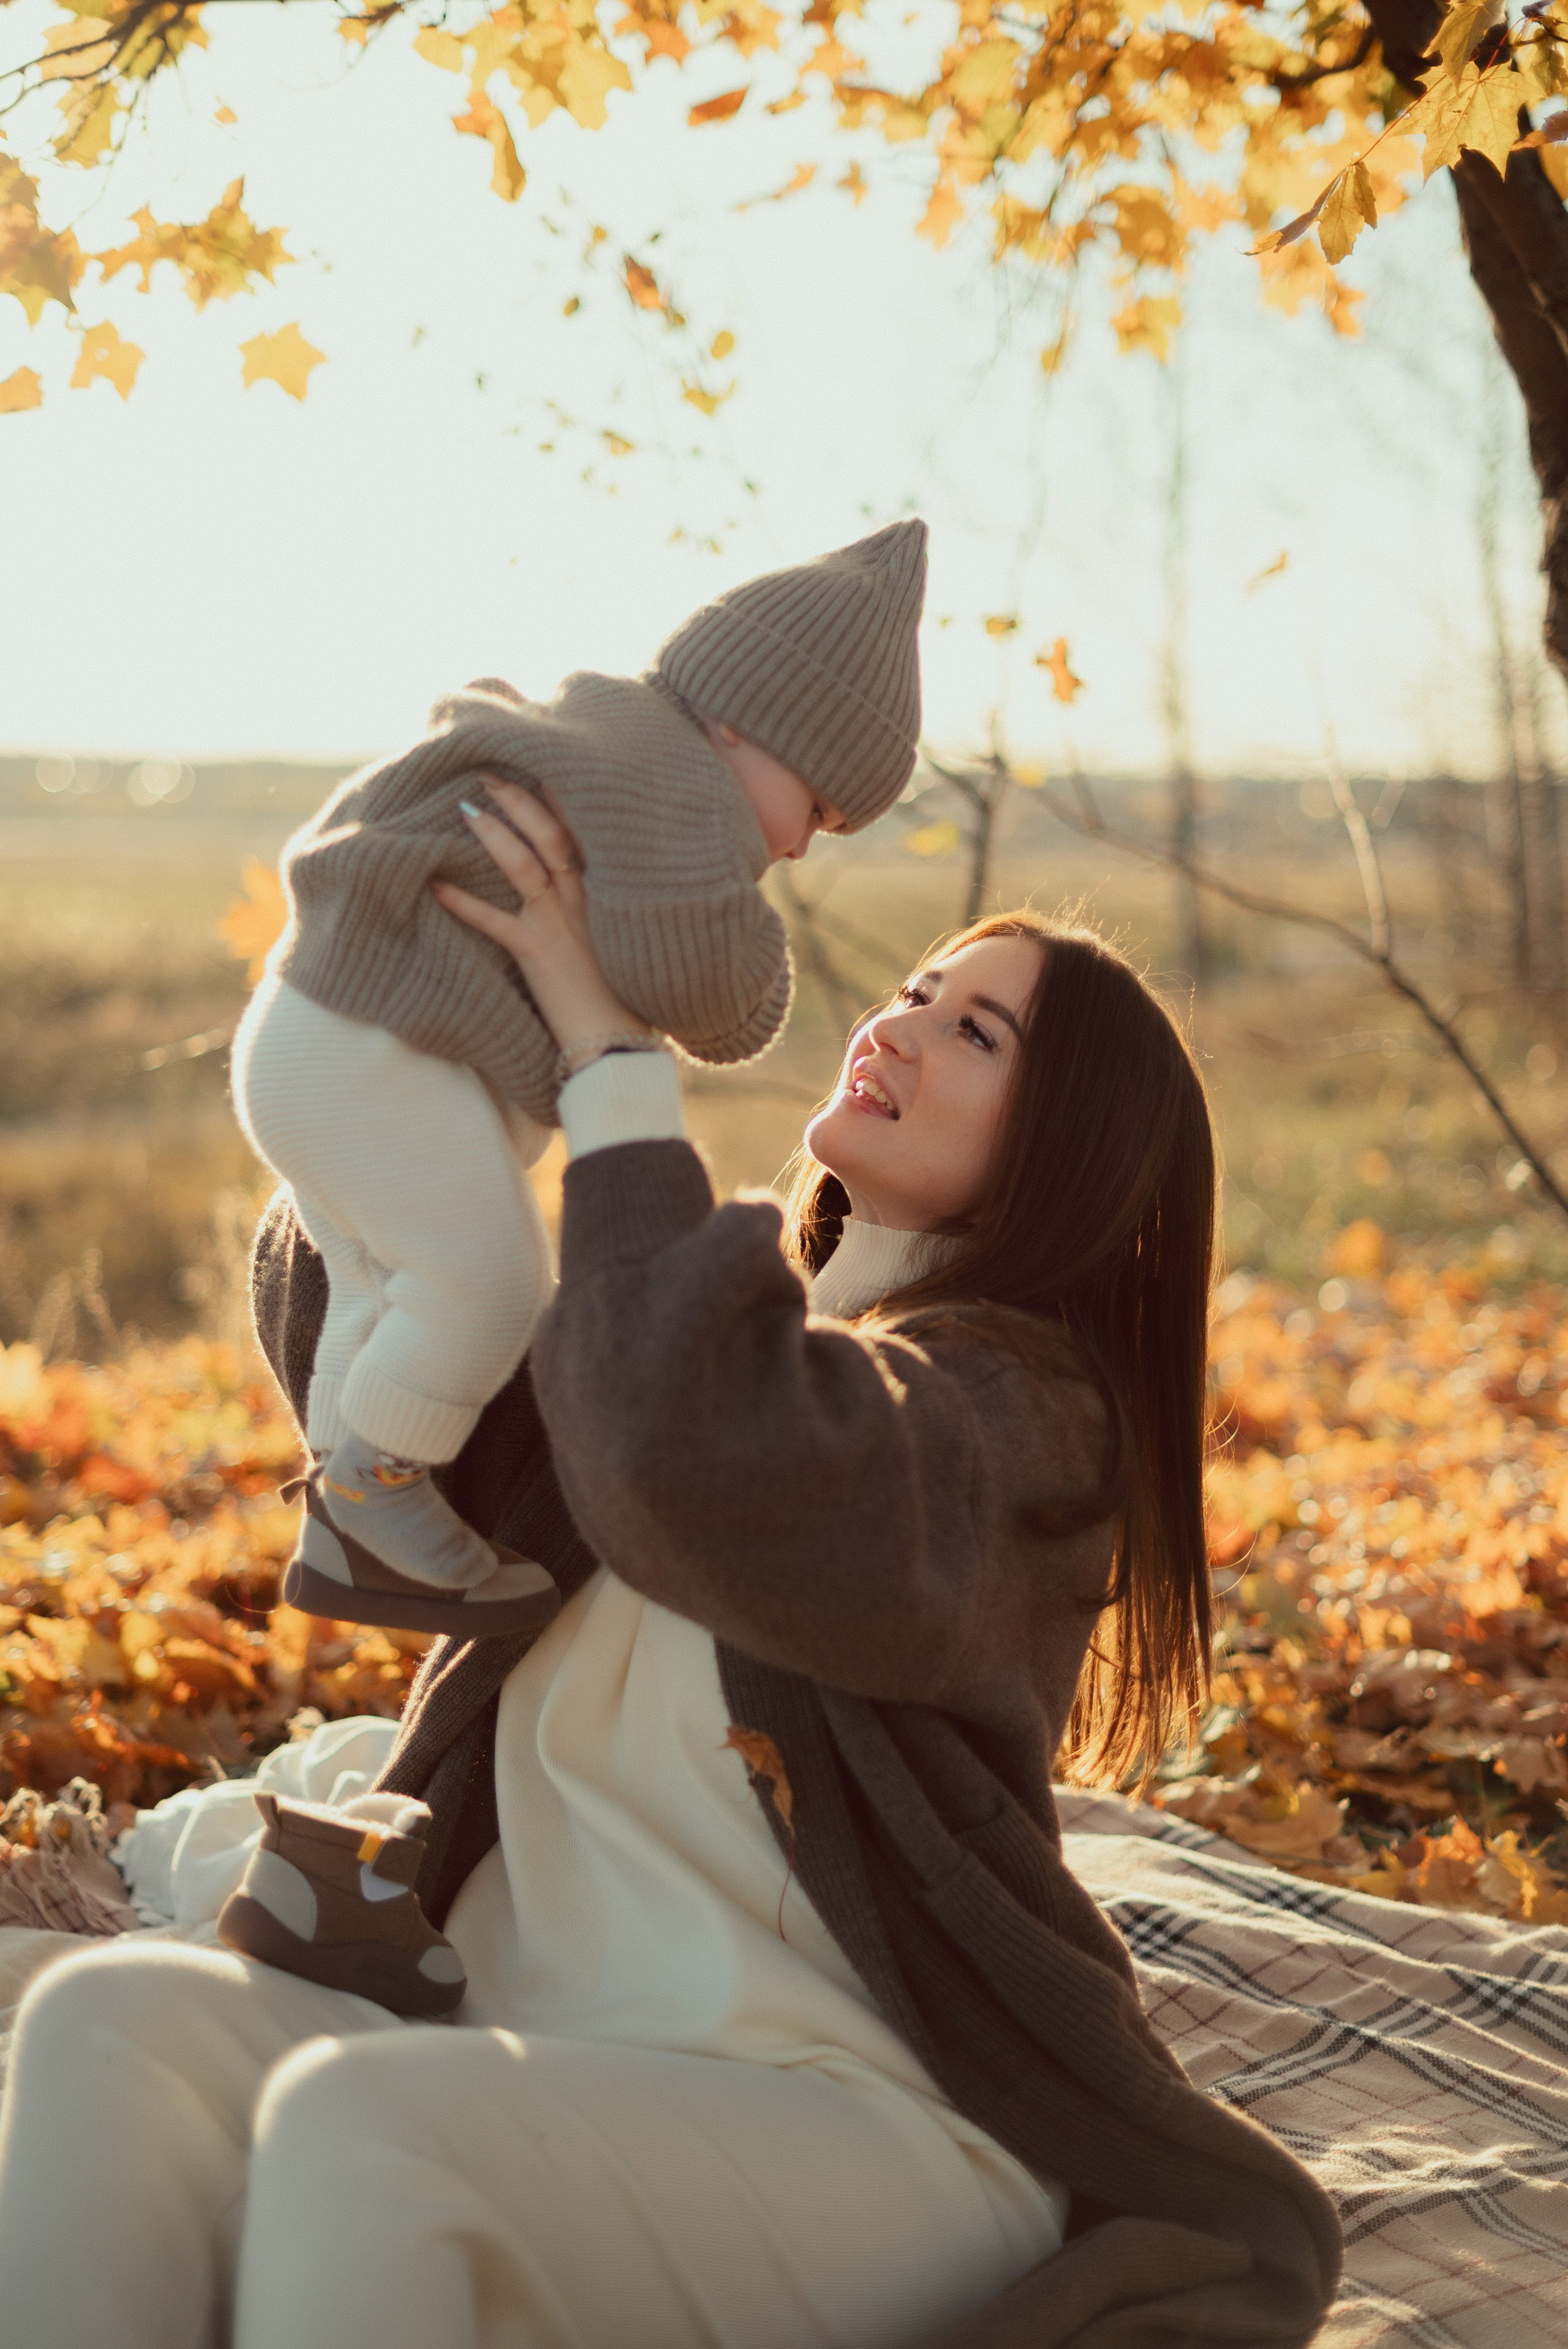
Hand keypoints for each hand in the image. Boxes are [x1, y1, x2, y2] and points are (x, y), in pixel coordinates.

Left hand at [432, 777, 650, 1063]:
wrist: (620, 1043)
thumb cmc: (626, 1000)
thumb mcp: (622, 945)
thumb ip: (604, 916)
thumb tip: (584, 897)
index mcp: (608, 895)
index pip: (585, 833)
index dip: (561, 797)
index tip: (541, 767)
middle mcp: (586, 899)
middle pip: (551, 834)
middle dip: (519, 799)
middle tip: (489, 773)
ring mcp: (561, 923)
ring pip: (523, 863)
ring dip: (492, 833)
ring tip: (466, 809)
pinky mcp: (537, 952)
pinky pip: (493, 920)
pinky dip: (462, 901)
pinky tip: (435, 884)